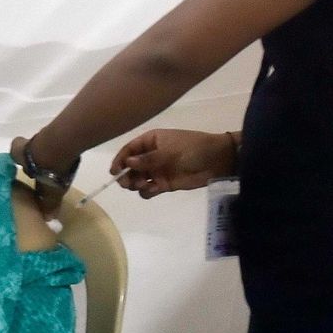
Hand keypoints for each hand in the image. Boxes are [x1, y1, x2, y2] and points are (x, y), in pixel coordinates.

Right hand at [11, 137, 68, 216]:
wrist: (60, 146)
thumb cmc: (46, 169)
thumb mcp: (48, 190)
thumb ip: (48, 203)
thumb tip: (49, 218)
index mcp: (17, 155)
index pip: (14, 154)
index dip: (18, 159)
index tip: (25, 166)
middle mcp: (26, 144)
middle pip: (28, 149)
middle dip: (33, 157)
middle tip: (41, 166)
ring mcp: (42, 135)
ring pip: (41, 144)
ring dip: (47, 151)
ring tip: (56, 163)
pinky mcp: (58, 131)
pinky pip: (56, 140)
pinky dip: (60, 147)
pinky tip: (67, 156)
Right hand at [110, 129, 236, 198]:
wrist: (217, 160)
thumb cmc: (193, 148)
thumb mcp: (170, 151)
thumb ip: (148, 159)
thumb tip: (128, 162)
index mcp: (151, 141)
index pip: (129, 150)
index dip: (120, 160)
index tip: (114, 172)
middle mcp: (151, 155)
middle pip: (130, 166)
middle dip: (126, 175)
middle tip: (128, 183)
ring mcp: (157, 170)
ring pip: (138, 179)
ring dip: (136, 184)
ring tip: (145, 185)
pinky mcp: (164, 184)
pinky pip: (149, 189)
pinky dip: (147, 192)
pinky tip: (154, 190)